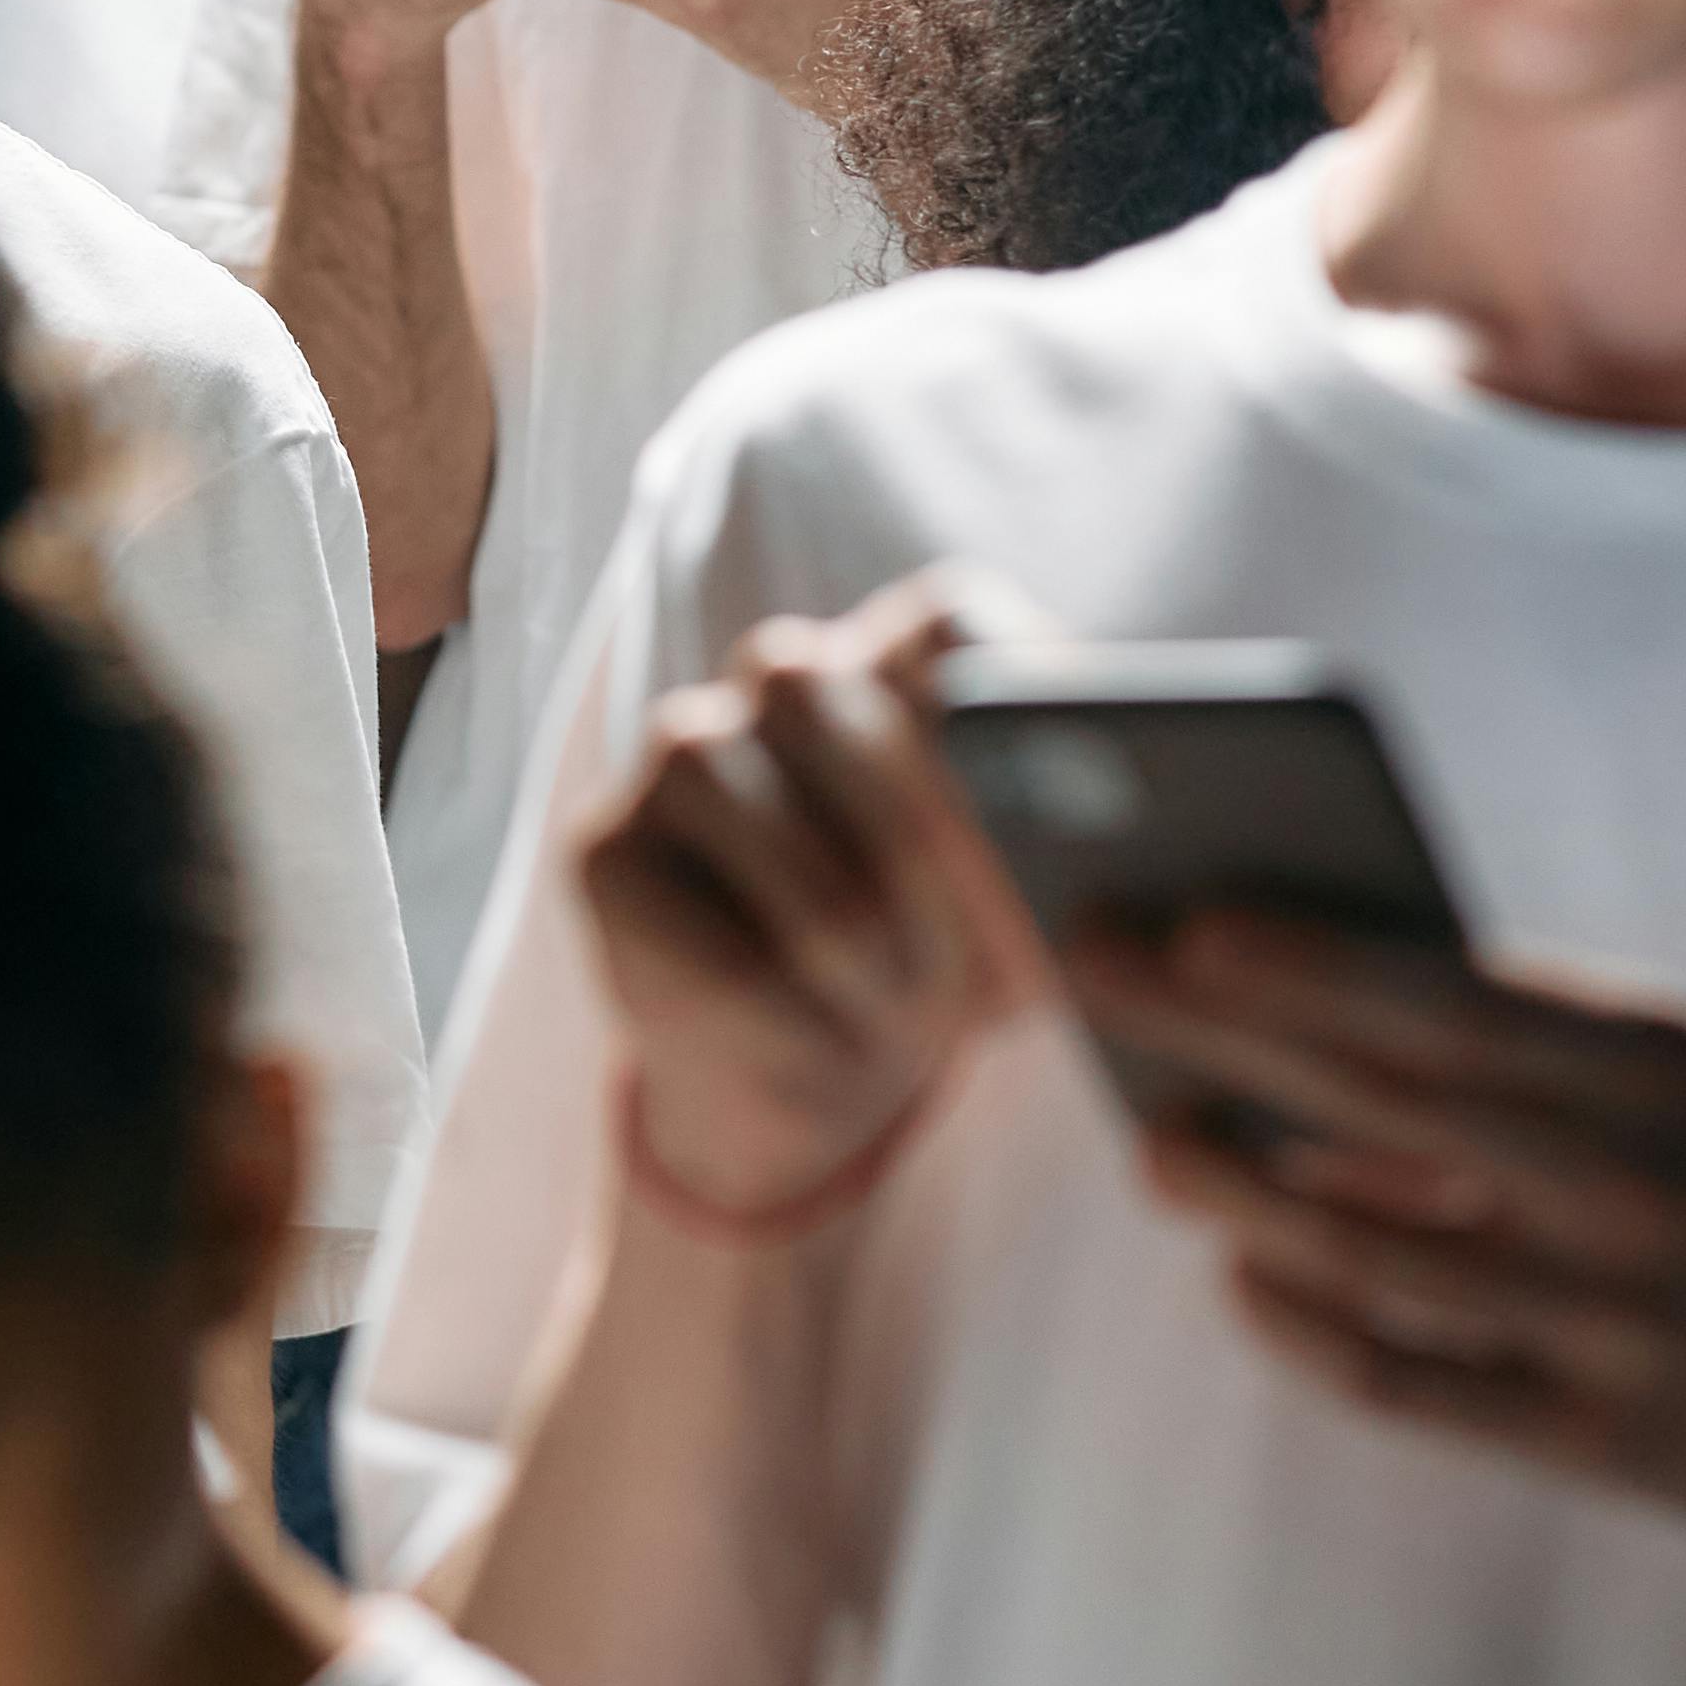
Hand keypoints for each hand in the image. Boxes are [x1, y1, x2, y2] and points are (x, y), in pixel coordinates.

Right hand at [579, 579, 1023, 1229]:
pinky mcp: (605, 846)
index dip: (1020, 751)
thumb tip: (1080, 881)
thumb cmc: (946, 950)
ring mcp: (683, 743)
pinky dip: (803, 1034)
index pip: (963, 637)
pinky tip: (823, 1036)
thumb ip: (1061, 856)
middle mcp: (786, 664)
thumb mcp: (1032, 902)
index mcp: (903, 644)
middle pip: (885, 750)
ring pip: (818, 887)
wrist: (811, 1049)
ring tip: (908, 1020)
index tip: (1058, 849)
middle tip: (986, 991)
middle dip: (953, 906)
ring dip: (883, 987)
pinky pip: (732, 965)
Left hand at [1069, 917, 1685, 1551]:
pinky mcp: (1598, 1441)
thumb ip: (1533, 1028)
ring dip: (1240, 1190)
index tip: (1193, 917)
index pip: (1454, 1002)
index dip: (1314, 963)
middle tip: (1094, 974)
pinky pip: (1407, 1383)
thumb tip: (1322, 975)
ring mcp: (1613, 1326)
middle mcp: (1633, 1194)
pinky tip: (1243, 1278)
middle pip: (1381, 1104)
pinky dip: (1304, 1328)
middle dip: (1219, 1033)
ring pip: (1371, 1254)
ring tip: (1155, 1142)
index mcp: (1660, 1072)